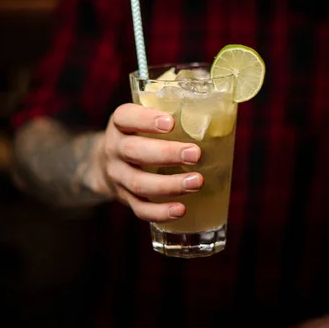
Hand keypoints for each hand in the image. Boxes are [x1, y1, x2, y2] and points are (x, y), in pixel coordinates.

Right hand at [92, 103, 202, 221]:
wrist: (106, 163)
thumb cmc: (141, 136)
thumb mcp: (146, 120)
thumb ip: (173, 115)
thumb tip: (222, 116)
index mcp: (120, 124)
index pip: (126, 117)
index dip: (146, 119)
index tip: (171, 122)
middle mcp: (114, 149)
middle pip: (133, 151)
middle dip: (166, 154)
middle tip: (196, 154)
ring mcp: (118, 176)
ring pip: (138, 183)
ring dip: (169, 185)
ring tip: (197, 182)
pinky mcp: (124, 198)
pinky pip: (140, 208)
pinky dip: (160, 212)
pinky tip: (181, 210)